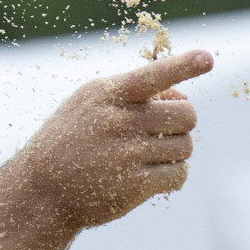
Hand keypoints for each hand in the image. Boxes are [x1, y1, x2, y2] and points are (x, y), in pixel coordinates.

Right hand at [16, 48, 213, 229]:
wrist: (42, 191)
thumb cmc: (70, 141)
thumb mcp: (87, 104)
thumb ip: (129, 93)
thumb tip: (180, 96)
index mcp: (107, 94)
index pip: (152, 75)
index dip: (183, 66)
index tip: (207, 58)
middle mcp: (117, 121)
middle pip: (186, 115)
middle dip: (183, 122)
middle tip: (167, 130)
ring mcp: (126, 154)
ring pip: (185, 146)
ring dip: (177, 151)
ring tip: (154, 155)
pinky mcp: (134, 185)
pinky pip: (178, 174)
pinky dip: (176, 175)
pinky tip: (159, 177)